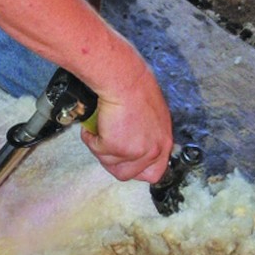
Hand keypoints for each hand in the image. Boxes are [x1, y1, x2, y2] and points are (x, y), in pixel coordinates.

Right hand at [80, 60, 172, 183]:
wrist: (125, 80)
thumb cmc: (136, 88)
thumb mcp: (152, 116)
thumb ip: (147, 134)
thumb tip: (133, 142)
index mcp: (164, 142)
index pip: (154, 173)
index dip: (136, 169)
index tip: (125, 162)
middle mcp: (154, 150)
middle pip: (128, 174)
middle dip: (112, 162)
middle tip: (105, 145)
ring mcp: (136, 151)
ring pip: (110, 165)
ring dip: (101, 150)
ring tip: (99, 131)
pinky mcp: (117, 147)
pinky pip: (96, 151)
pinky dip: (91, 139)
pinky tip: (94, 126)